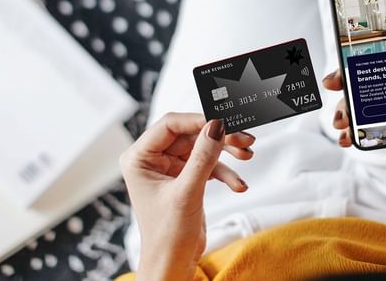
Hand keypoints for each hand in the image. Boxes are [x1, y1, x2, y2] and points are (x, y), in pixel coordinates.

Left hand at [119, 113, 254, 280]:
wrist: (172, 265)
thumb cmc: (167, 236)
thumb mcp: (186, 192)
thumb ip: (203, 157)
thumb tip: (217, 126)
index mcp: (139, 158)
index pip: (170, 124)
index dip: (198, 120)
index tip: (224, 122)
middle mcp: (152, 160)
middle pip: (190, 134)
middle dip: (218, 138)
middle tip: (244, 140)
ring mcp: (169, 169)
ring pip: (202, 148)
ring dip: (225, 154)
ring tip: (247, 156)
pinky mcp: (185, 178)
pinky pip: (208, 165)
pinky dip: (224, 173)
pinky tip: (238, 185)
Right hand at [325, 62, 385, 227]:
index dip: (376, 60)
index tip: (353, 58)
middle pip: (377, 85)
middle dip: (350, 82)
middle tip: (334, 85)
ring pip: (367, 108)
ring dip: (347, 109)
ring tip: (339, 120)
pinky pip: (368, 133)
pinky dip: (353, 133)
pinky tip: (345, 138)